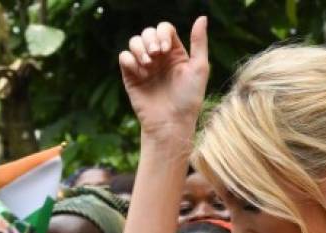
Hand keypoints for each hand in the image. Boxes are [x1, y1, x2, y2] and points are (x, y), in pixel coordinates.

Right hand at [119, 17, 208, 136]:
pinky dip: (130, 61)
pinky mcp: (131, 77)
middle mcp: (159, 57)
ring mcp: (144, 66)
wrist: (171, 123)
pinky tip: (140, 73)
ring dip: (139, 48)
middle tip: (156, 56)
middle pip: (148, 32)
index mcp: (175, 53)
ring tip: (148, 65)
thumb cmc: (189, 99)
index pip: (164, 29)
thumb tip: (202, 17)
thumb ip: (199, 42)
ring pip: (134, 42)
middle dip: (150, 40)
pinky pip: (124, 57)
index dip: (163, 34)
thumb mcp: (200, 68)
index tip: (166, 50)